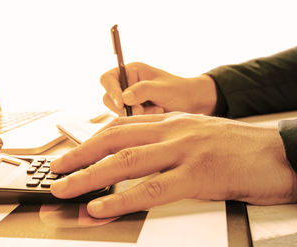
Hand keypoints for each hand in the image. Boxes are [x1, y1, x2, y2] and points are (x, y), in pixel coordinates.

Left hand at [50, 113, 296, 217]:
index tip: (73, 153)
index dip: (91, 141)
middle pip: (114, 140)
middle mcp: (172, 131)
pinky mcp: (199, 175)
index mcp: (171, 122)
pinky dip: (122, 198)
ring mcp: (184, 151)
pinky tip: (101, 207)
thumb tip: (137, 160)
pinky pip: (152, 189)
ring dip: (89, 177)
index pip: (120, 127)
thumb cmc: (238, 148)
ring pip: (125, 162)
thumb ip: (166, 144)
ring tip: (65, 189)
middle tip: (56, 170)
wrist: (281, 152)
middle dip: (80, 156)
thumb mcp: (196, 137)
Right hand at [101, 62, 216, 115]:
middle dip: (123, 107)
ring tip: (156, 109)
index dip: (111, 91)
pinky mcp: (133, 113)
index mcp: (131, 72)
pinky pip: (127, 120)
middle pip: (108, 98)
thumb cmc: (180, 91)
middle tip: (141, 111)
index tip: (121, 103)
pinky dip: (140, 120)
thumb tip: (124, 98)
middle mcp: (126, 84)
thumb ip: (143, 91)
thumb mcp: (163, 89)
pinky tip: (156, 113)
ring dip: (135, 114)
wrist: (192, 104)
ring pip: (117, 112)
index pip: (108, 79)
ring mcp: (129, 100)